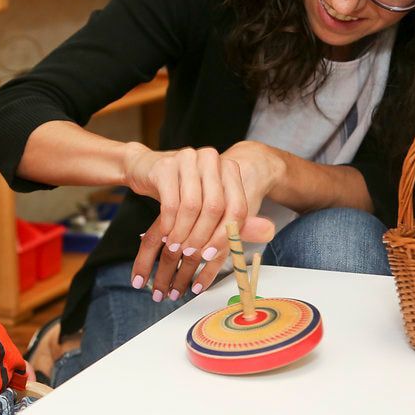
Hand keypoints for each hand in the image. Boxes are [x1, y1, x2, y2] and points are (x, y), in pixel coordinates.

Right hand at [125, 141, 282, 299]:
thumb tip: (269, 232)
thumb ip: (237, 220)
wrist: (146, 167)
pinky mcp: (166, 167)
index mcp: (228, 168)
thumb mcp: (210, 205)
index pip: (236, 207)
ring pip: (192, 207)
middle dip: (202, 237)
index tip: (211, 254)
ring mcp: (187, 160)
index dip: (226, 235)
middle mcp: (211, 160)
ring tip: (176, 248)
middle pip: (215, 207)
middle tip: (191, 255)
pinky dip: (169, 224)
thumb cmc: (182, 190)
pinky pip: (171, 203)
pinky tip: (166, 235)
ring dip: (183, 233)